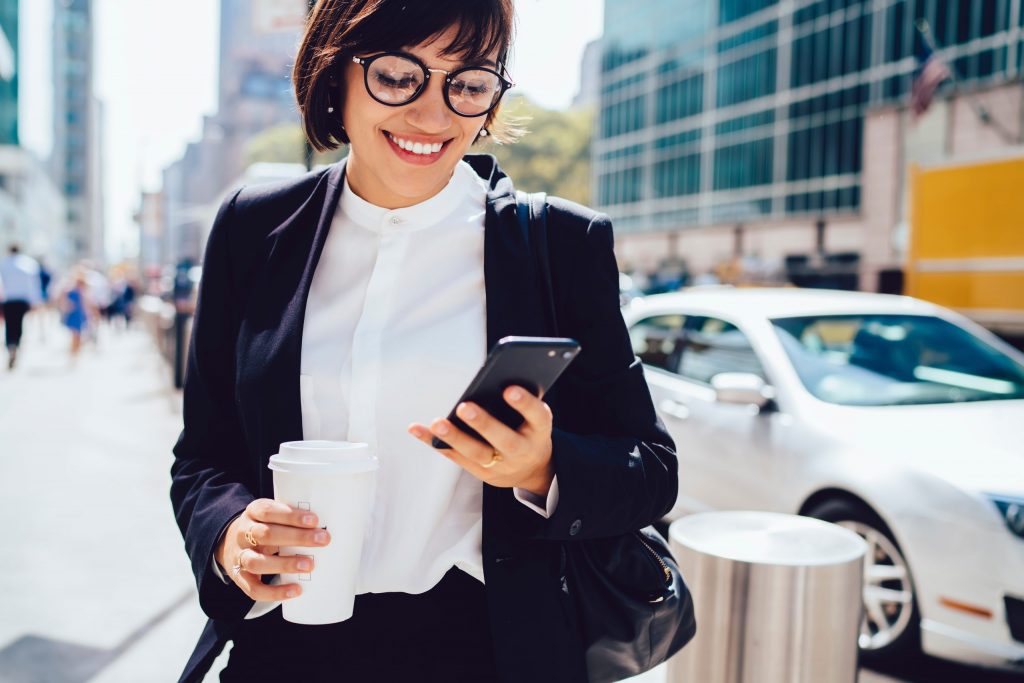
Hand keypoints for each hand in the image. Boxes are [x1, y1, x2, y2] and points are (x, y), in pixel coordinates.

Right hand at [214, 498, 331, 601]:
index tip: (315, 520)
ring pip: (257, 562)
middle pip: (266, 535)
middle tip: (323, 540)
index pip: (268, 510)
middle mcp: (243, 533)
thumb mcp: (273, 516)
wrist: (229, 543)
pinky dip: (275, 592)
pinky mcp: (239, 578)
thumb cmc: (266, 527)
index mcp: (253, 512)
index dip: (290, 515)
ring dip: (285, 564)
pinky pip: (254, 589)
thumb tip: (336, 523)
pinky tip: (296, 590)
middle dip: (296, 538)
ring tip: (310, 565)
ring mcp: (239, 557)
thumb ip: (294, 519)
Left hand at [408, 386, 554, 496]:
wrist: (533, 470)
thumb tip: (494, 376)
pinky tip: (417, 429)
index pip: (537, 416)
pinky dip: (435, 443)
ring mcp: (502, 465)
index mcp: (540, 431)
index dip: (524, 403)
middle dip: (484, 424)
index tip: (509, 388)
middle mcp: (522, 450)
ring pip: (477, 453)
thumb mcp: (534, 416)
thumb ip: (520, 401)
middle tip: (464, 407)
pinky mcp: (482, 472)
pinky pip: (456, 456)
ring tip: (438, 422)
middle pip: (505, 440)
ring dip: (455, 438)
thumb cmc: (528, 429)